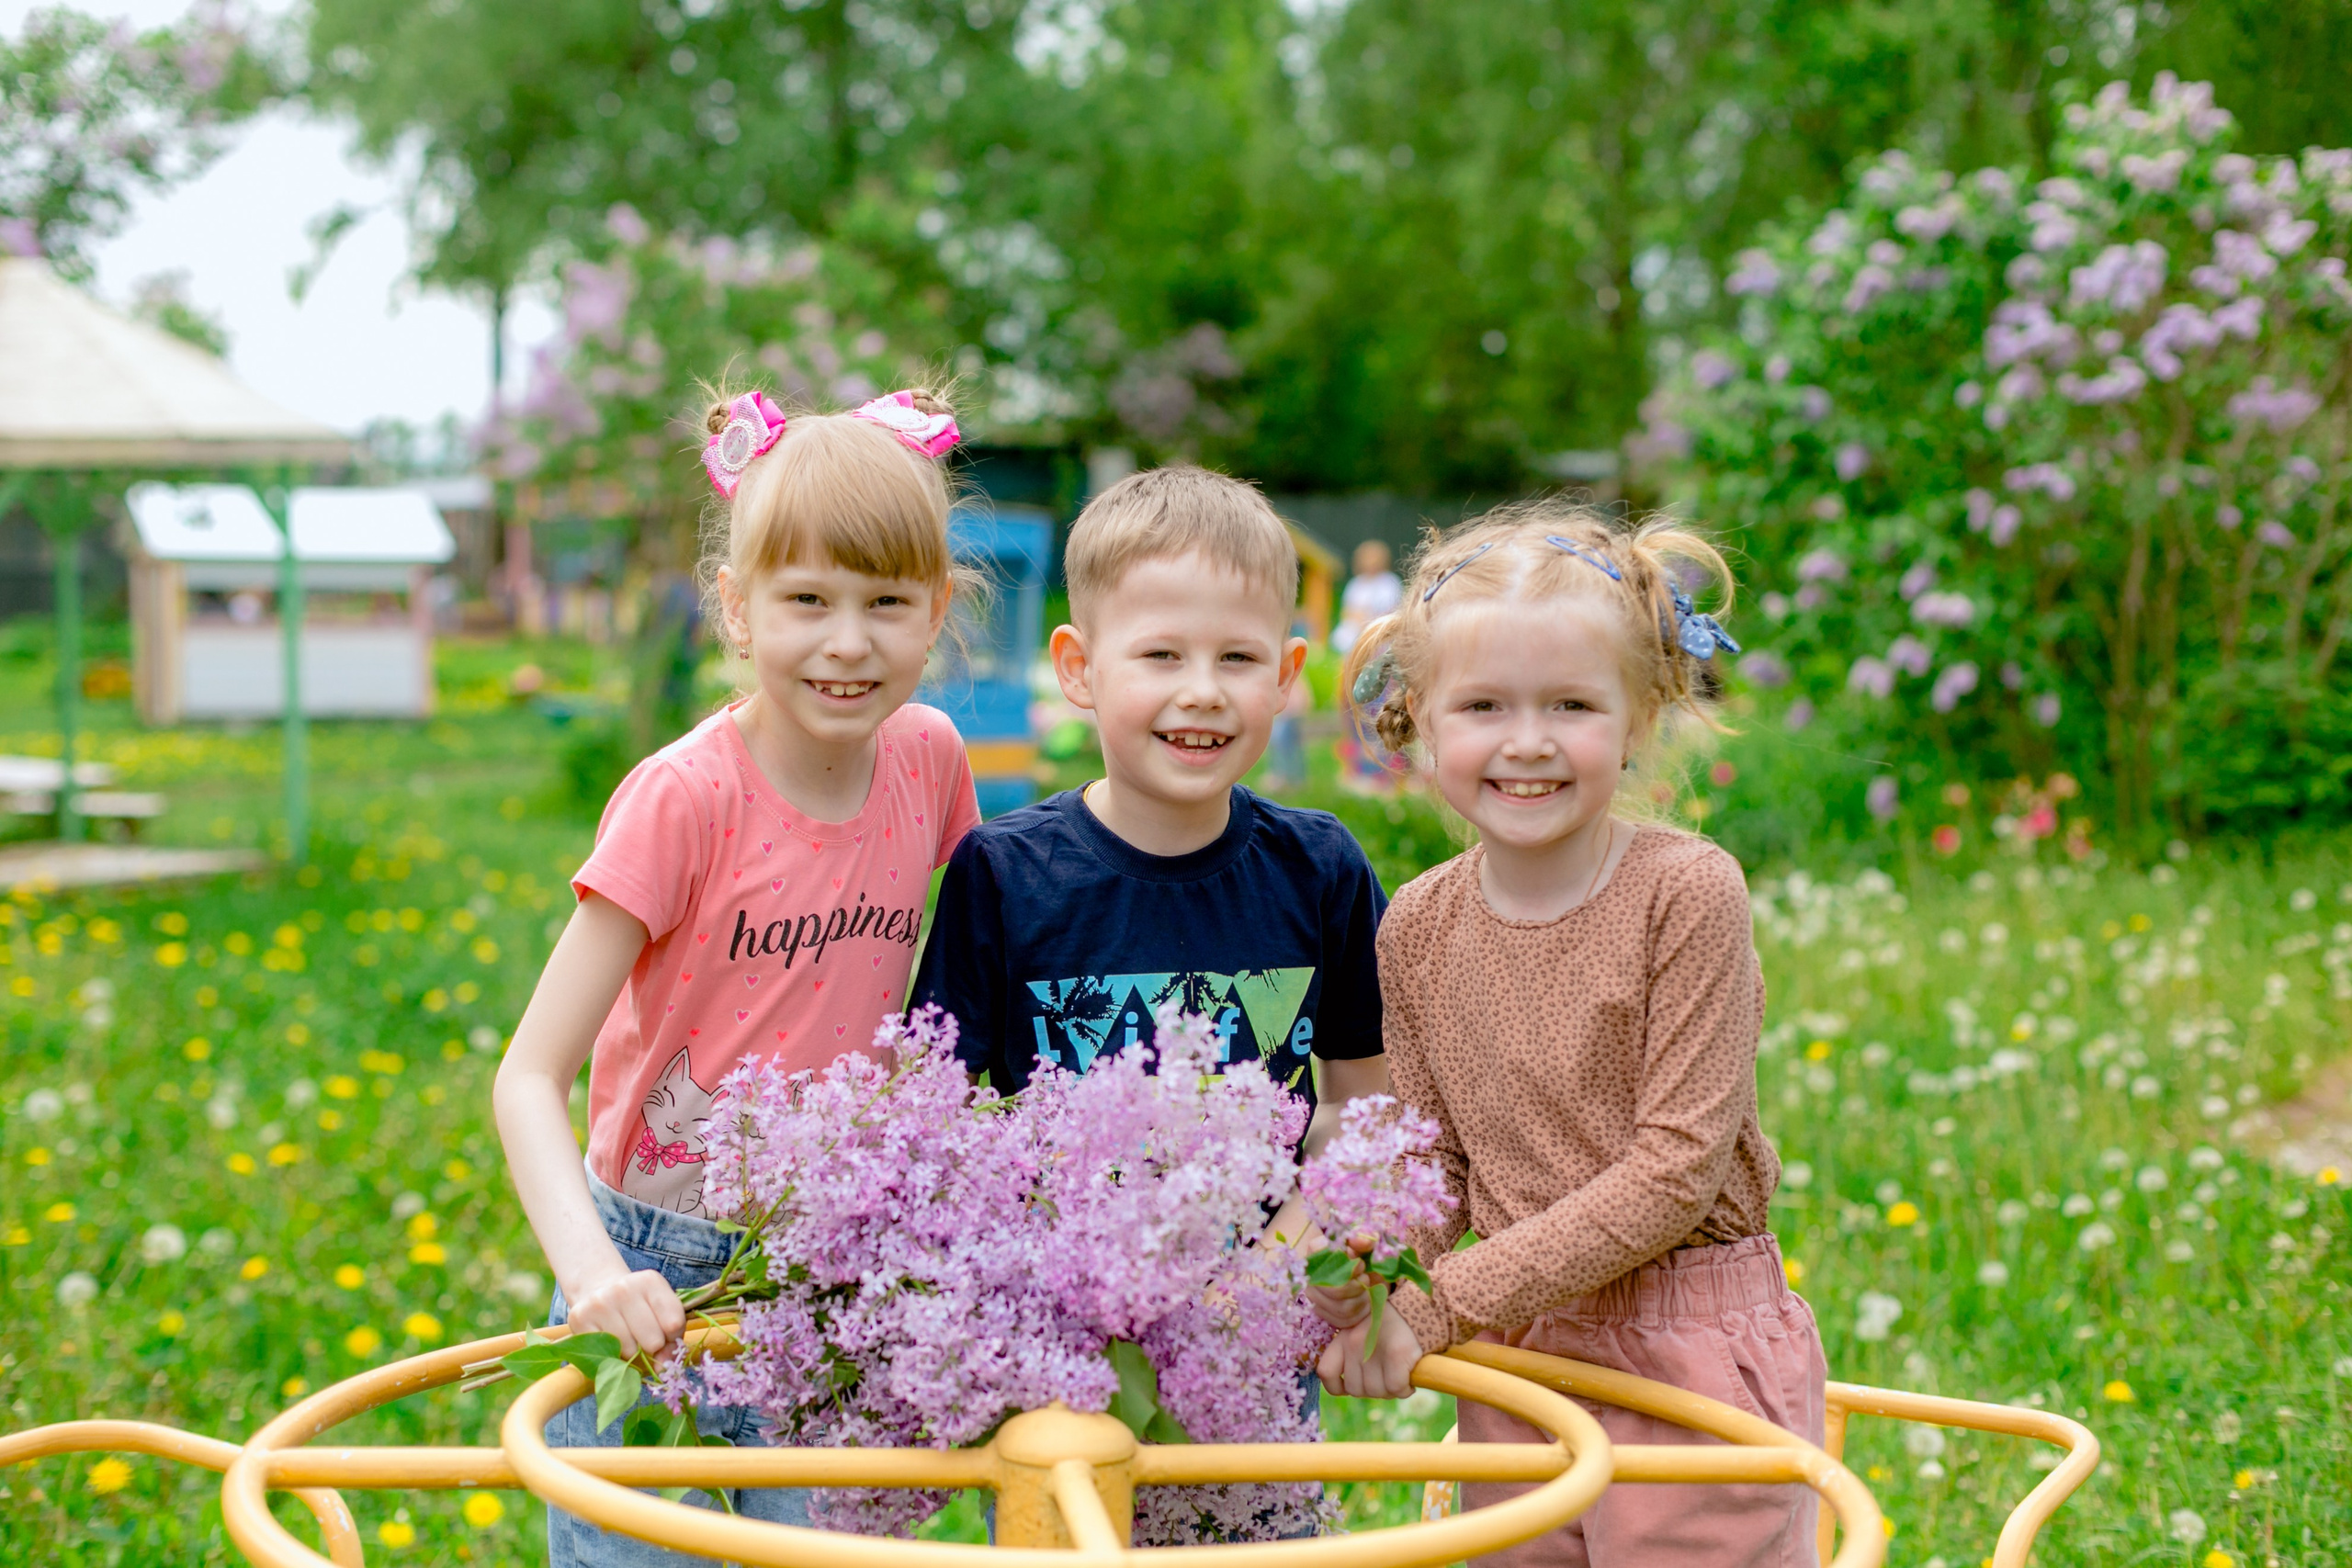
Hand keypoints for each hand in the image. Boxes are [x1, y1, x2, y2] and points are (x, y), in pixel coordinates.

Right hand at [564, 1268, 685, 1358]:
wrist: (599, 1291)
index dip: (672, 1338)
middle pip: (652, 1340)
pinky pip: (605, 1355)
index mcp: (651, 1281)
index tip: (666, 1335)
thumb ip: (671, 1338)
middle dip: (652, 1348)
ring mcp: (600, 1302)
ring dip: (631, 1353)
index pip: (674, 1324)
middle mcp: (624, 1288)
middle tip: (644, 1339)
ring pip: (629, 1351)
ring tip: (626, 1338)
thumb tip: (662, 1370)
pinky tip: (610, 1341)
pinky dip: (612, 1356)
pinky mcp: (580, 1318)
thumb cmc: (638, 1307)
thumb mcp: (661, 1311)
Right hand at [1305, 1229, 1373, 1327]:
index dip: (1345, 1260)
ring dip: (1361, 1299)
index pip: (1318, 1252)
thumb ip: (1366, 1239)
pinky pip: (1343, 1319)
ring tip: (1365, 1290)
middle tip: (1366, 1279)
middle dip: (1358, 1285)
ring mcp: (1313, 1295)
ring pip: (1341, 1306)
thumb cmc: (1364, 1259)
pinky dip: (1359, 1312)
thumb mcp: (1368, 1246)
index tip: (1360, 1263)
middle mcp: (1310, 1274)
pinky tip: (1362, 1302)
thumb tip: (1362, 1242)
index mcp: (1317, 1251)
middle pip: (1335, 1288)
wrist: (1368, 1280)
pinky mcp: (1321, 1313)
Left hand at [1317, 1310, 1423, 1400]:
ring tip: (1398, 1376)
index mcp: (1343, 1338)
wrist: (1420, 1307)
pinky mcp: (1397, 1355)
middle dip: (1372, 1389)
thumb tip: (1348, 1386)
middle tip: (1386, 1377)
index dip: (1337, 1387)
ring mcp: (1374, 1349)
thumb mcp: (1361, 1331)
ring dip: (1389, 1390)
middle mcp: (1354, 1343)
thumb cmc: (1391, 1325)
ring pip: (1376, 1391)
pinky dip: (1404, 1390)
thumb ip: (1351, 1353)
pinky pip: (1395, 1388)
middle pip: (1355, 1388)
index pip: (1326, 1372)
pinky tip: (1409, 1380)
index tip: (1353, 1385)